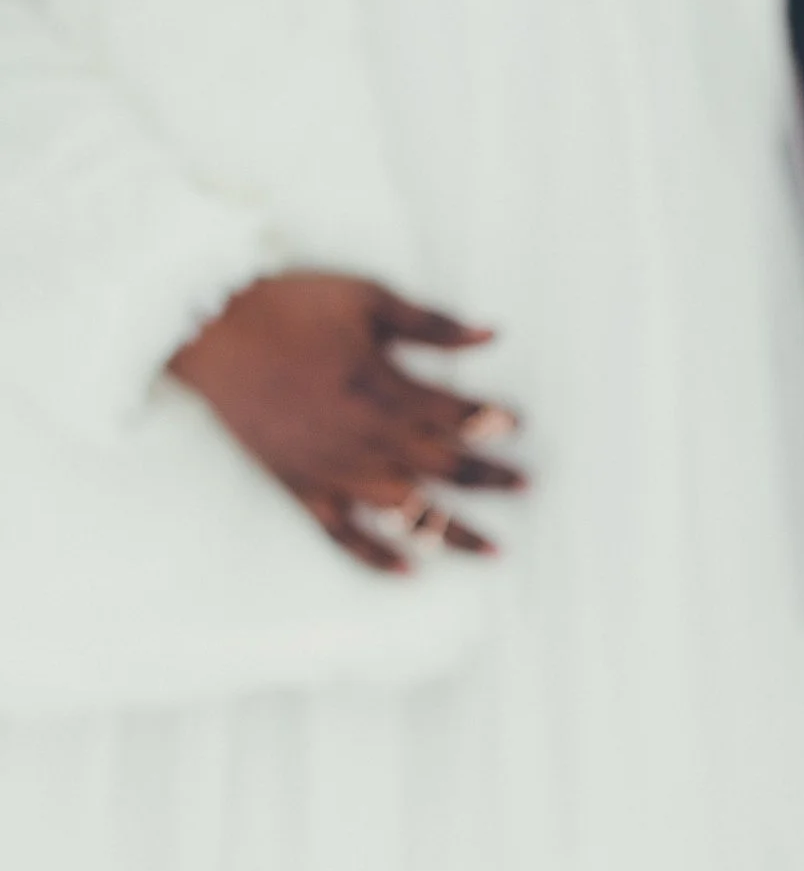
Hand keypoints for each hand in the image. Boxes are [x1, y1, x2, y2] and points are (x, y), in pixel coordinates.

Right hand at [169, 273, 524, 573]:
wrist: (209, 332)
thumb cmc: (289, 307)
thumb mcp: (366, 299)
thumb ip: (430, 324)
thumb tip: (489, 334)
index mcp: (388, 389)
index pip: (460, 416)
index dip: (493, 422)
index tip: (518, 426)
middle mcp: (369, 437)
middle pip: (445, 467)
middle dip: (490, 478)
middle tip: (527, 486)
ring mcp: (335, 469)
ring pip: (408, 512)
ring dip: (454, 533)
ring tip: (493, 550)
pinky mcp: (302, 488)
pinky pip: (344, 534)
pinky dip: (377, 556)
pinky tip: (409, 572)